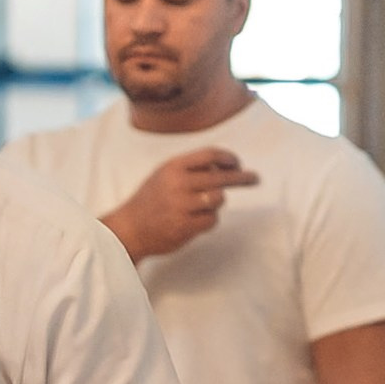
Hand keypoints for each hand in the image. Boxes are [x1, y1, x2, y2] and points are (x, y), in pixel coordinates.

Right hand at [102, 147, 260, 261]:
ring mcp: (181, 206)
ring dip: (215, 203)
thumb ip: (190, 169)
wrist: (129, 228)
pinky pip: (212, 220)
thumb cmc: (151, 200)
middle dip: (242, 177)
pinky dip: (208, 220)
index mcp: (173, 167)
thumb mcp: (164, 175)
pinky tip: (194, 221)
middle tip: (255, 178)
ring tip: (200, 207)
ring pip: (218, 199)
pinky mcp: (184, 226)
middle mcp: (178, 184)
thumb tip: (222, 167)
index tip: (238, 162)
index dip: (228, 157)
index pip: (209, 155)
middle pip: (220, 177)